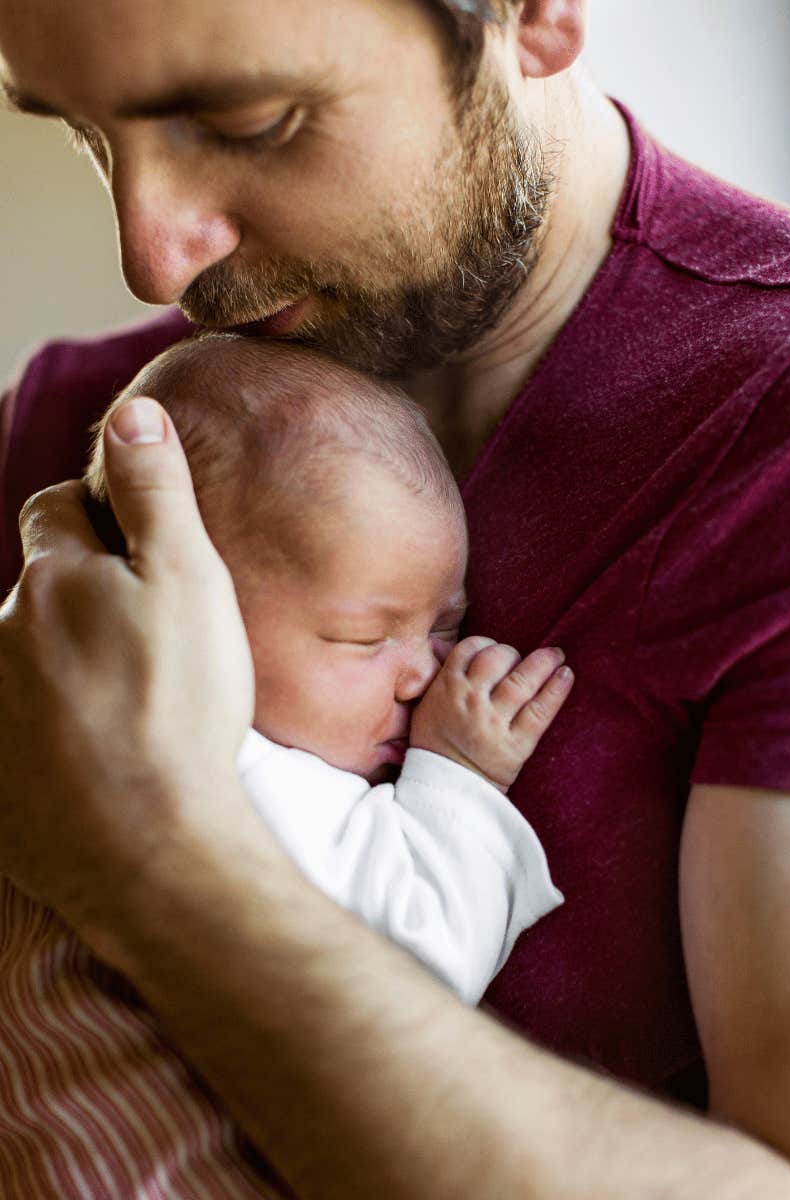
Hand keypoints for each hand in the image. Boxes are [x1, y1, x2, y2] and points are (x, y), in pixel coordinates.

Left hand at [0, 398, 253, 936]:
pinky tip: (91, 751)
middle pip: (38, 587)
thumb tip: (132, 411)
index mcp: (55, 577)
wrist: (149, 844)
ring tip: (122, 704)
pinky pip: (15, 724)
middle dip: (76, 595)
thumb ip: (157, 494)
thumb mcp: (191, 583)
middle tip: (140, 639)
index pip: (55, 510)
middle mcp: (4, 630)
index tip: (130, 549)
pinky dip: (43, 725)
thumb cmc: (181, 707)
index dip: (93, 517)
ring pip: (23, 655)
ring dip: (59, 662)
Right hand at [410, 637, 572, 791]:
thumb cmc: (435, 746)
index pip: (471, 649)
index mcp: (447, 688)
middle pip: (498, 658)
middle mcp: (471, 700)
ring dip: (543, 662)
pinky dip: (556, 690)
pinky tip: (566, 675)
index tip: (495, 651)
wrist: (443, 792)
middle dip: (512, 654)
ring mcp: (494, 723)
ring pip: (522, 680)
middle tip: (520, 660)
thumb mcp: (426, 706)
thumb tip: (441, 643)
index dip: (487, 645)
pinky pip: (540, 711)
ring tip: (556, 655)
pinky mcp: (515, 745)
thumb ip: (439, 675)